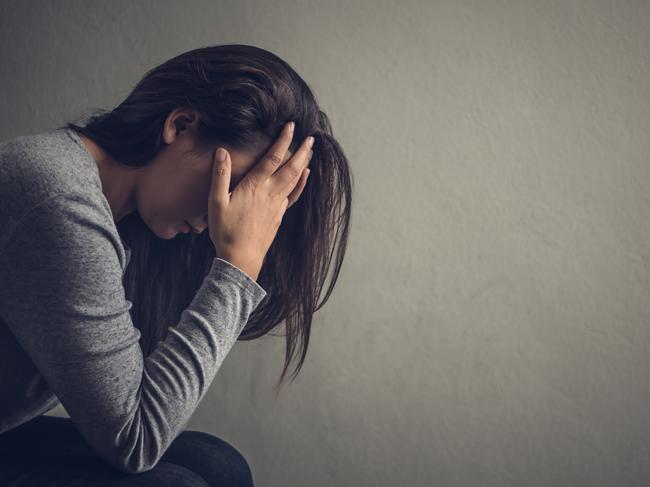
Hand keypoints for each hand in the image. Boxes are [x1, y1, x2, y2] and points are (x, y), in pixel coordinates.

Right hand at [207, 122, 312, 280]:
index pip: (273, 157)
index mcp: (255, 186)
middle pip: (291, 167)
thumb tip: (222, 151)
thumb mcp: (216, 202)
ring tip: (310, 150)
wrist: (241, 258)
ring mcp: (277, 205)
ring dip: (303, 163)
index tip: (291, 126)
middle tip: (310, 137)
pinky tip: (305, 176)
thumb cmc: (226, 231)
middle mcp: (270, 193)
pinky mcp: (278, 215)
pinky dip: (301, 183)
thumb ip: (220, 175)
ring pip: (294, 179)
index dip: (283, 140)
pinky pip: (293, 195)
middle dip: (301, 150)